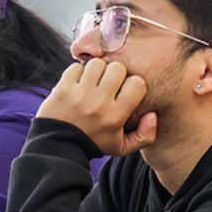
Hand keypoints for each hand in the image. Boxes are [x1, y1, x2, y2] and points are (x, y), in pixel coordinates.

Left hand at [36, 59, 158, 156]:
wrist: (58, 147)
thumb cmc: (94, 143)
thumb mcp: (123, 147)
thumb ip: (145, 135)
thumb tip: (153, 114)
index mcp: (115, 116)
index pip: (137, 84)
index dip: (134, 84)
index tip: (126, 91)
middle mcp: (99, 103)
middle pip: (118, 68)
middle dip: (116, 74)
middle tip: (109, 84)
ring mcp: (79, 94)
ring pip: (97, 63)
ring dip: (97, 70)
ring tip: (94, 82)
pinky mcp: (63, 88)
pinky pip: (76, 67)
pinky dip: (79, 72)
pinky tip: (79, 83)